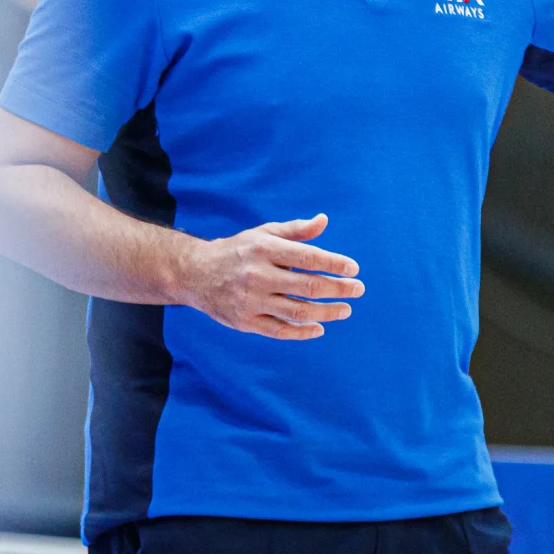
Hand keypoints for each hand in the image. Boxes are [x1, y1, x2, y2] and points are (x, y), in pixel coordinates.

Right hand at [175, 214, 362, 339]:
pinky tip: (320, 328)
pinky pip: (280, 330)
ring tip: (345, 310)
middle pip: (307, 285)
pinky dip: (302, 332)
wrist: (196, 274)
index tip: (353, 268)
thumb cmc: (238, 250)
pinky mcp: (245, 321)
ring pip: (297, 311)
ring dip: (327, 312)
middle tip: (358, 290)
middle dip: (338, 288)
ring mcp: (251, 300)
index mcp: (264, 249)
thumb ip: (295, 230)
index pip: (307, 257)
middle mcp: (258, 274)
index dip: (333, 263)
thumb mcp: (263, 233)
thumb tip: (324, 220)